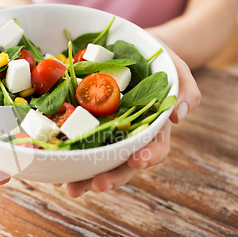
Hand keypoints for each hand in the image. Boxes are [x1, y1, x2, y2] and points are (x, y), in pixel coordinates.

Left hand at [65, 46, 200, 197]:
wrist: (131, 50)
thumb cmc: (156, 60)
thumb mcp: (174, 66)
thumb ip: (185, 87)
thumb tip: (181, 115)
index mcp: (153, 127)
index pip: (155, 147)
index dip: (149, 156)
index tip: (138, 161)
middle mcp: (128, 136)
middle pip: (122, 163)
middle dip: (111, 176)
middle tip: (97, 184)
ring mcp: (105, 133)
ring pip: (96, 160)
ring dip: (83, 176)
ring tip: (67, 186)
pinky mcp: (84, 125)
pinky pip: (74, 143)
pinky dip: (64, 156)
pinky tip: (52, 166)